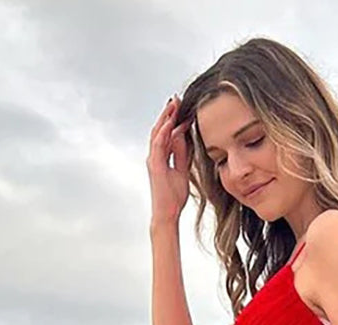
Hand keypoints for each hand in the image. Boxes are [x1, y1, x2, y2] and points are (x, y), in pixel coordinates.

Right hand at [147, 94, 189, 223]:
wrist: (168, 213)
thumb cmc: (174, 196)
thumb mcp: (182, 171)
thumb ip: (182, 154)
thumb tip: (184, 138)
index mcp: (161, 156)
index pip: (167, 133)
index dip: (173, 119)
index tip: (182, 108)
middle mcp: (155, 155)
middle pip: (160, 129)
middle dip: (168, 113)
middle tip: (177, 98)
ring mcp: (153, 159)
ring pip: (158, 133)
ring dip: (165, 118)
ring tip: (174, 104)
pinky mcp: (154, 165)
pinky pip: (158, 145)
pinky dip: (163, 132)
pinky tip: (170, 122)